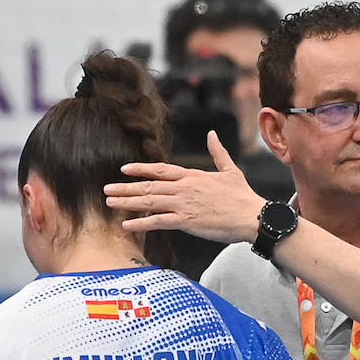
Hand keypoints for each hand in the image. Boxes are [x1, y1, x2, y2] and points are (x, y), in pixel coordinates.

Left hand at [103, 131, 268, 242]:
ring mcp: (184, 204)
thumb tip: (212, 134)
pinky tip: (127, 225)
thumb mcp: (230, 170)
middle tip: (107, 189)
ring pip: (149, 201)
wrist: (252, 216)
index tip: (124, 169)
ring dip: (127, 202)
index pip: (160, 170)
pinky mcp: (186, 221)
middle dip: (125, 187)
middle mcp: (184, 188)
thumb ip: (218, 152)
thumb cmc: (243, 197)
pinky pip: (158, 221)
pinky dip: (141, 223)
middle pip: (148, 186)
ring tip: (110, 203)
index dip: (140, 169)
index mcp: (193, 176)